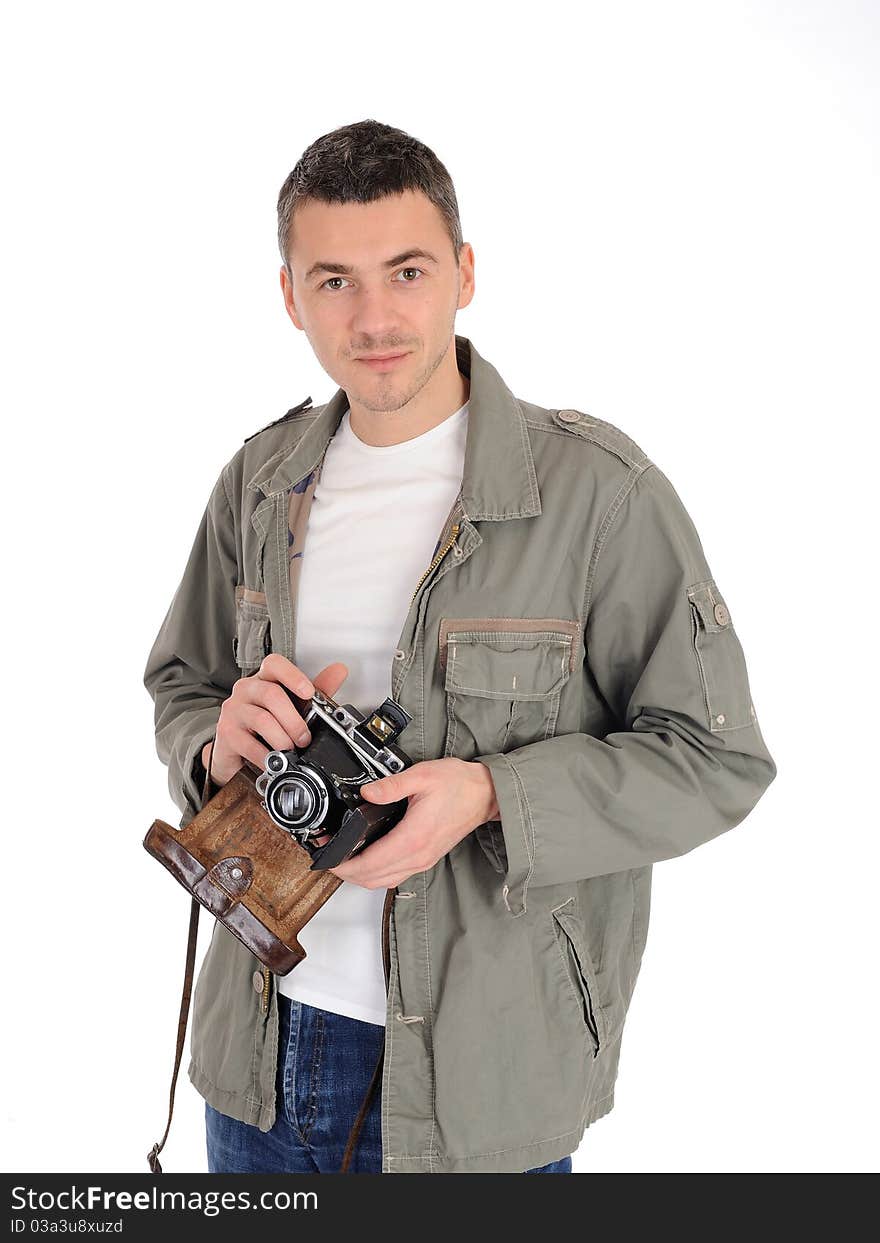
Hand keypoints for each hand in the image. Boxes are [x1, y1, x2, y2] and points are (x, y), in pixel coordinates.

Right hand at [203, 653, 348, 786]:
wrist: (237, 752)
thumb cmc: (266, 725)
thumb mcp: (293, 707)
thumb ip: (316, 691)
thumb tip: (338, 671)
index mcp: (263, 679)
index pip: (274, 664)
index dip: (293, 676)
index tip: (308, 692)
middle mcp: (245, 690)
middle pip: (271, 695)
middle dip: (294, 720)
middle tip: (305, 738)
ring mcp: (233, 710)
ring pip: (261, 720)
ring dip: (282, 739)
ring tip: (291, 750)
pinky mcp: (226, 733)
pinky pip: (249, 744)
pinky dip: (266, 756)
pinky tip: (274, 761)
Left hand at [326, 758, 500, 889]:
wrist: (485, 794)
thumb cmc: (459, 785)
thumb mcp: (422, 775)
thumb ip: (390, 786)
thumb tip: (366, 793)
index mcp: (412, 838)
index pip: (368, 864)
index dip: (342, 864)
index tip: (326, 856)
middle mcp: (417, 856)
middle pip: (371, 879)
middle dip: (345, 872)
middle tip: (329, 856)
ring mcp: (422, 861)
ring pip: (382, 882)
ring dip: (360, 876)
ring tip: (343, 858)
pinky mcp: (426, 859)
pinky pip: (395, 877)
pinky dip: (376, 874)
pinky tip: (368, 859)